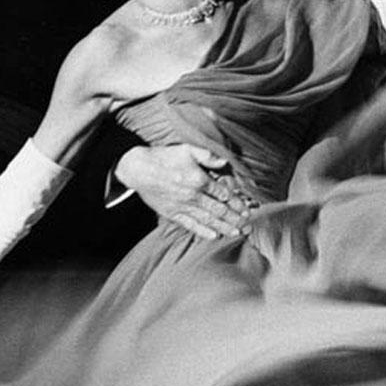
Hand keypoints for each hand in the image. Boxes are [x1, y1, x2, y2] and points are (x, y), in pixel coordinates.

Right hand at [114, 144, 256, 239]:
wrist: (138, 169)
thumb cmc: (163, 157)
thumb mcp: (187, 149)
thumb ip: (207, 155)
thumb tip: (224, 161)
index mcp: (199, 180)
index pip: (224, 194)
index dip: (237, 203)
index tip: (247, 209)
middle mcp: (193, 196)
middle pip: (219, 210)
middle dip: (235, 218)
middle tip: (247, 225)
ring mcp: (183, 207)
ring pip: (208, 220)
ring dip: (224, 227)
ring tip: (237, 233)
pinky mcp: (173, 213)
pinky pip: (191, 225)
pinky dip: (203, 231)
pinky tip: (214, 236)